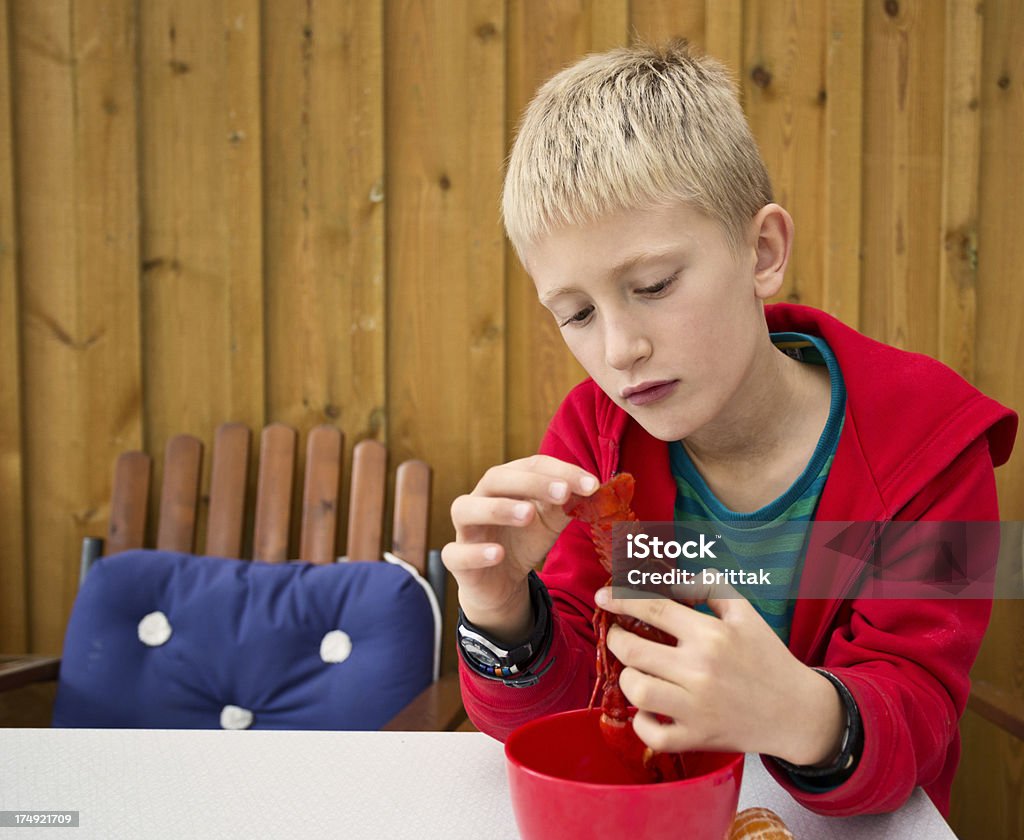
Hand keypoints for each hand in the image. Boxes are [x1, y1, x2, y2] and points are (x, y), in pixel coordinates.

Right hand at [443, 455, 598, 642]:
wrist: (502, 583)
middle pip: (496, 479)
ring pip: (466, 508)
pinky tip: (498, 554)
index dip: (561, 471)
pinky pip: (455, 553)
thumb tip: (595, 488)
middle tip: (562, 493)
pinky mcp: (456, 559)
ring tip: (528, 514)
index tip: (592, 485)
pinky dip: (476, 553)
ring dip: (498, 508)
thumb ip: (568, 503)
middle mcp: (480, 498)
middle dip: (531, 483)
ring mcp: (465, 528)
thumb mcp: (551, 520)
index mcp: (506, 483)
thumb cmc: (524, 540)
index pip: (530, 465)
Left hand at [596, 579, 844, 764]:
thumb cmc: (768, 658)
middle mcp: (700, 670)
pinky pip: (652, 733)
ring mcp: (696, 708)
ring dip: (626, 678)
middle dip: (616, 639)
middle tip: (617, 635)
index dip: (620, 599)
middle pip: (634, 651)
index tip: (602, 596)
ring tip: (634, 671)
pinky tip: (648, 709)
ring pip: (637, 691)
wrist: (797, 711)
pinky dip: (642, 722)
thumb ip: (711, 588)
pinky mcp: (696, 738)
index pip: (653, 609)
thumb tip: (675, 576)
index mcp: (711, 635)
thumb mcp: (746, 614)